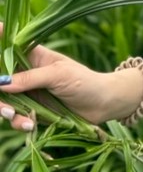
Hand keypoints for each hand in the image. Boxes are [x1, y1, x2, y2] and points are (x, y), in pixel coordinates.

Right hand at [0, 43, 140, 130]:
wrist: (103, 105)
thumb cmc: (84, 81)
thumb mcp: (58, 75)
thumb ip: (29, 78)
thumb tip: (0, 83)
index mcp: (32, 56)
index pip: (8, 46)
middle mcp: (25, 74)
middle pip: (0, 80)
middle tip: (5, 107)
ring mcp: (28, 93)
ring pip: (4, 101)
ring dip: (5, 110)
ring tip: (14, 116)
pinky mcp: (33, 112)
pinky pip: (16, 118)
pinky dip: (19, 122)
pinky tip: (30, 125)